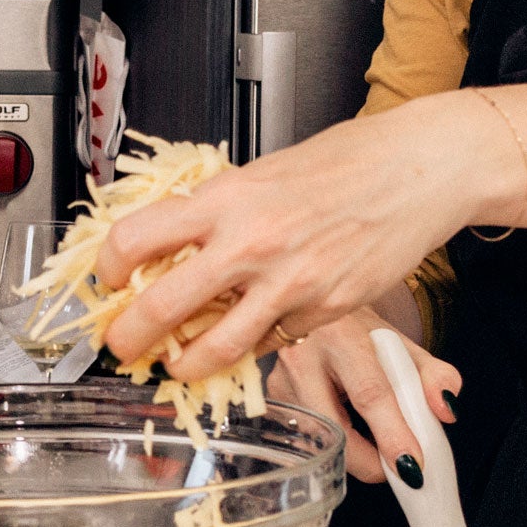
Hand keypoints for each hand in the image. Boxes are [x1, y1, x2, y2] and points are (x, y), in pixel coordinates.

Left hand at [97, 91, 514, 380]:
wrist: (418, 170)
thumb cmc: (344, 163)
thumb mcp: (261, 173)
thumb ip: (217, 212)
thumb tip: (169, 246)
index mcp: (225, 199)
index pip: (136, 238)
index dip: (109, 268)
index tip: (108, 279)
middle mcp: (251, 243)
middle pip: (161, 306)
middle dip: (128, 338)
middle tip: (120, 346)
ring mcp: (289, 284)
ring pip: (215, 346)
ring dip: (183, 363)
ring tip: (174, 364)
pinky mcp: (323, 311)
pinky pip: (270, 343)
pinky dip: (249, 348)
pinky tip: (243, 340)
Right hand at [272, 316, 458, 484]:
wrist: (313, 313)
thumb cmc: (359, 333)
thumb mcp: (403, 345)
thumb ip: (434, 376)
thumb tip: (445, 411)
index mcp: (340, 335)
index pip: (369, 392)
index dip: (392, 433)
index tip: (411, 463)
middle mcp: (301, 356)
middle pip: (335, 428)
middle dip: (370, 462)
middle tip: (396, 470)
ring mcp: (279, 380)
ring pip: (319, 439)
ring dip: (353, 453)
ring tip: (373, 441)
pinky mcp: (270, 398)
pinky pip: (306, 437)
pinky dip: (333, 445)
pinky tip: (346, 431)